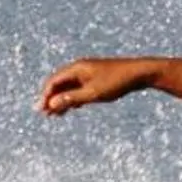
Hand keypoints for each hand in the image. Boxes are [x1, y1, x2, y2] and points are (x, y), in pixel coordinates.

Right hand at [37, 57, 151, 115]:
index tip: (42, 110)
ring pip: (70, 86)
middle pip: (60, 83)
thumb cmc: (116, 82)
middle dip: (52, 98)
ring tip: (56, 114)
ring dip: (62, 99)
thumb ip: (72, 99)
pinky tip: (74, 107)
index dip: (46, 96)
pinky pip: (80, 87)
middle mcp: (80, 68)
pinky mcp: (97, 77)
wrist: (139, 73)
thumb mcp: (93, 93)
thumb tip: (52, 104)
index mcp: (77, 68)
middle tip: (45, 114)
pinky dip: (74, 97)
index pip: (54, 81)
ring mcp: (89, 72)